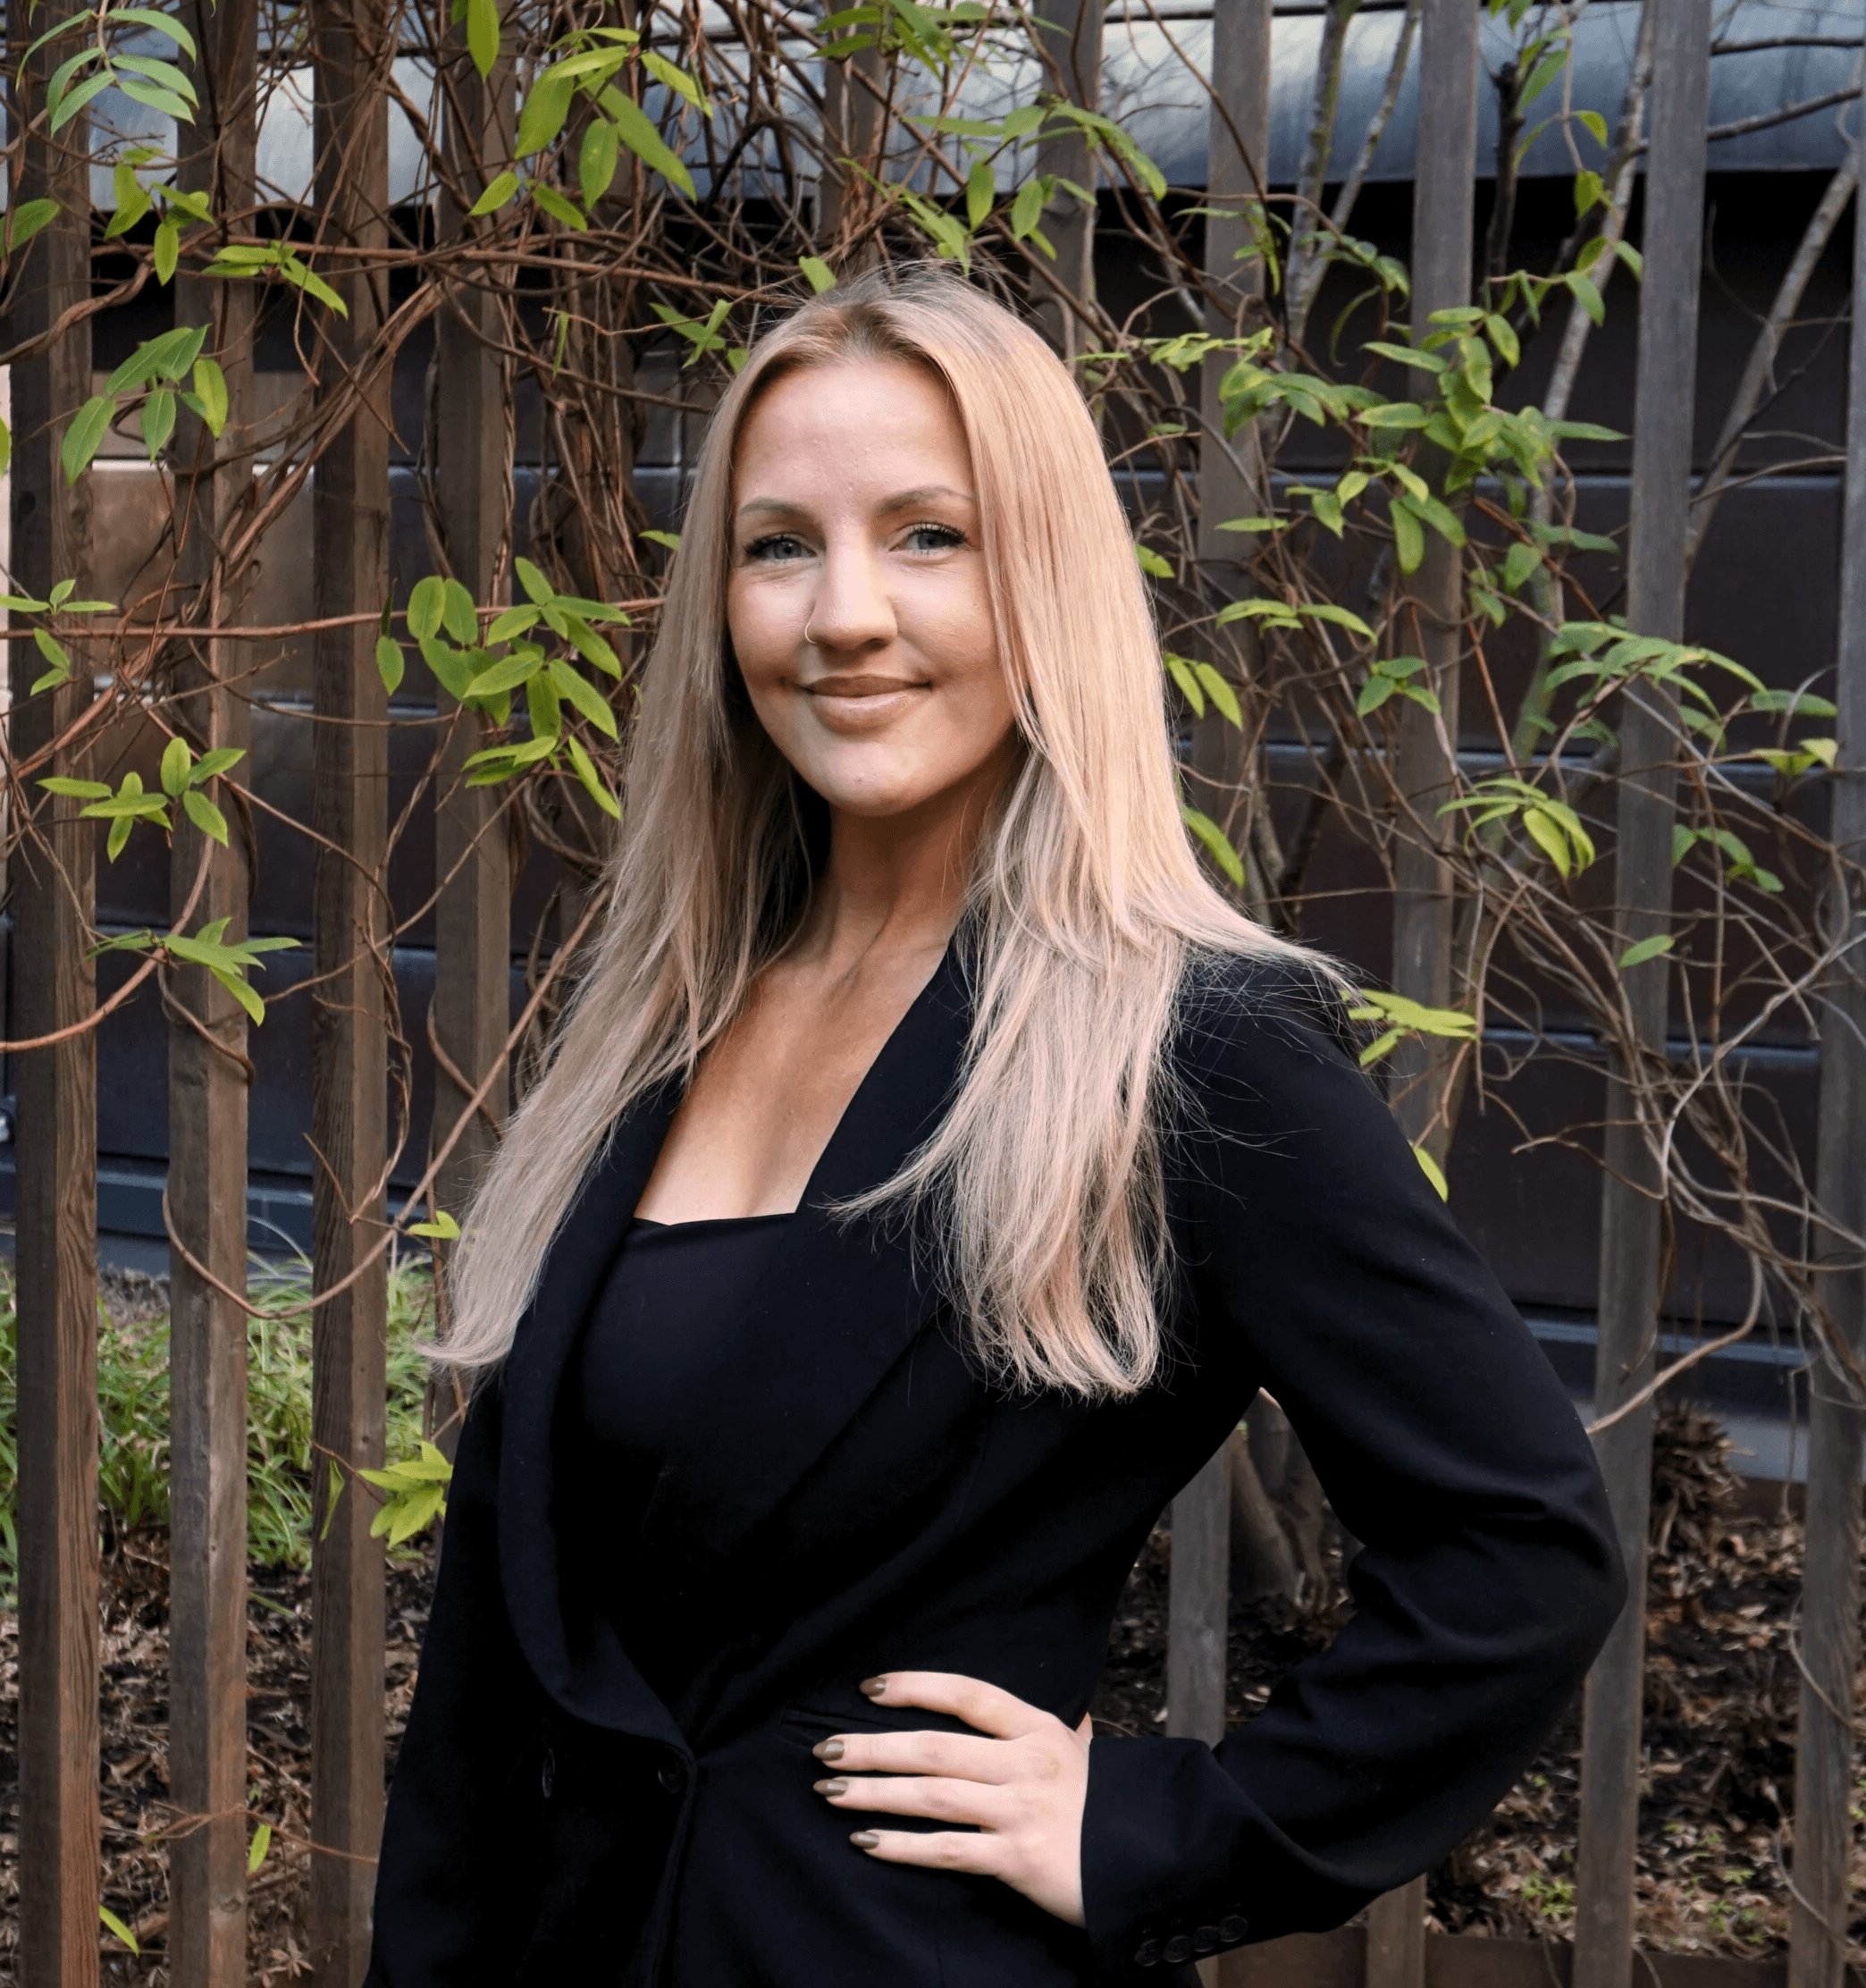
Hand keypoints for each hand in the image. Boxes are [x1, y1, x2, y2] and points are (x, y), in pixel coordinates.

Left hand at [811, 1671, 1092, 1925]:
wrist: (1156, 1864)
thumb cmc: (1115, 1812)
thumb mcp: (1094, 1763)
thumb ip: (1073, 1738)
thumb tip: (1078, 1719)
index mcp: (1040, 1730)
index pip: (968, 1695)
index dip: (915, 1686)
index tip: (870, 1687)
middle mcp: (1028, 1762)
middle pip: (934, 1746)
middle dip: (873, 1745)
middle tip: (825, 1749)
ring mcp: (1022, 1810)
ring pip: (932, 1795)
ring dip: (874, 1791)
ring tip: (831, 1789)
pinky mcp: (1019, 1859)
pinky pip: (947, 1850)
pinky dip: (902, 1845)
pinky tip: (867, 1842)